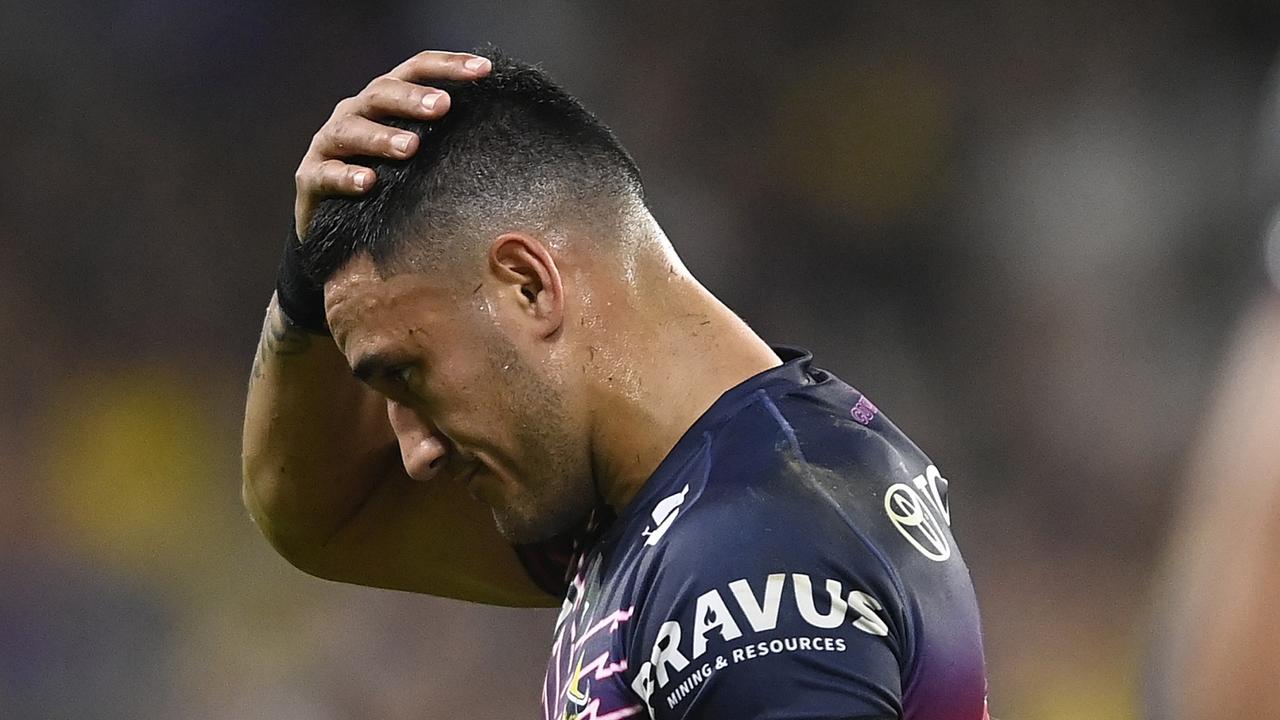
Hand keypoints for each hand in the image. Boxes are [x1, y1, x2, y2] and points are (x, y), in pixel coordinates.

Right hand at [293, 50, 492, 235]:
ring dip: (382, 137)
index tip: (485, 69)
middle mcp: (355, 114)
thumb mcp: (416, 156)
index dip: (448, 66)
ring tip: (410, 147)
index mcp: (384, 102)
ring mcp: (329, 144)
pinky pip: (326, 174)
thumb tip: (499, 129)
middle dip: (411, 98)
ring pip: (351, 130)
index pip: (415, 71)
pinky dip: (347, 177)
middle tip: (443, 106)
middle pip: (380, 93)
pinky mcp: (311, 178)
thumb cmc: (388, 182)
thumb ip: (443, 138)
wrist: (334, 221)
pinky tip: (369, 182)